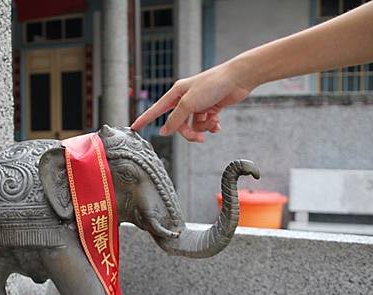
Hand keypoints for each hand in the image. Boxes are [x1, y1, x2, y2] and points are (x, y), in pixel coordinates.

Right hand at [131, 61, 253, 141]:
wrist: (238, 79)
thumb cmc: (213, 84)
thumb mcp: (190, 103)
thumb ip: (176, 119)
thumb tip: (164, 131)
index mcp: (176, 93)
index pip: (156, 109)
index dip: (144, 119)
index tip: (134, 128)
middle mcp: (185, 99)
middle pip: (178, 124)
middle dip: (189, 132)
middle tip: (198, 137)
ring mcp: (198, 104)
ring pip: (193, 125)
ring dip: (203, 127)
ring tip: (213, 122)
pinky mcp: (210, 108)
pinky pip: (205, 123)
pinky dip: (211, 126)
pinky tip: (217, 123)